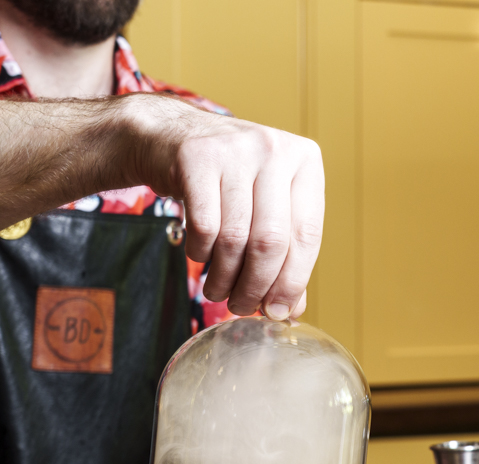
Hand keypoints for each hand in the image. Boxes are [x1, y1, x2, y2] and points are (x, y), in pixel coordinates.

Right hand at [128, 94, 323, 318]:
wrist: (171, 135)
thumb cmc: (229, 180)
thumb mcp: (265, 208)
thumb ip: (285, 254)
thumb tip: (290, 310)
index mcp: (305, 161)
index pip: (307, 235)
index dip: (292, 281)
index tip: (279, 311)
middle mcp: (274, 149)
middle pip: (271, 241)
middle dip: (256, 286)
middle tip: (242, 307)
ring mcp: (235, 149)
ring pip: (235, 238)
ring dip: (225, 278)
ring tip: (218, 291)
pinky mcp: (196, 157)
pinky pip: (203, 226)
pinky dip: (201, 254)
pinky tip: (200, 256)